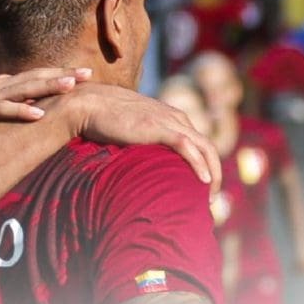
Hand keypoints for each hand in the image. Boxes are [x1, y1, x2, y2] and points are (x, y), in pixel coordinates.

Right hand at [0, 68, 90, 146]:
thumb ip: (0, 108)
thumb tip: (24, 110)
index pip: (32, 77)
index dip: (57, 74)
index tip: (83, 74)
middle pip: (33, 77)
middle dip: (62, 74)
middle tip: (90, 73)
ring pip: (21, 89)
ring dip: (48, 87)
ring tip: (72, 86)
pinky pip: (0, 111)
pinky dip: (20, 111)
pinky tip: (39, 114)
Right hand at [63, 84, 221, 191]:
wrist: (89, 104)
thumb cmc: (104, 118)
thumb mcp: (132, 129)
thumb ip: (144, 140)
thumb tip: (143, 163)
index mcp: (172, 117)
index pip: (199, 143)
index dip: (207, 166)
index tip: (203, 189)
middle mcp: (176, 117)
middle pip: (208, 147)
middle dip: (215, 173)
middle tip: (211, 199)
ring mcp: (168, 121)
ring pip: (204, 147)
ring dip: (212, 174)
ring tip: (209, 197)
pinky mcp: (158, 127)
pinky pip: (187, 147)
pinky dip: (198, 164)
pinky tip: (203, 181)